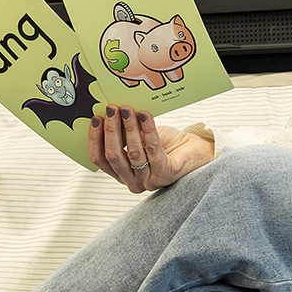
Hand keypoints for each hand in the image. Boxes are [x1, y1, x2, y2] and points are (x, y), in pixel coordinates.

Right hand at [88, 105, 213, 192]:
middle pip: (113, 156)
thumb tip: (108, 112)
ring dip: (128, 127)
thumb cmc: (167, 144)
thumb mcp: (139, 138)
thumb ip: (123, 133)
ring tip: (127, 109)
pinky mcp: (166, 174)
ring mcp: (150, 181)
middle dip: (110, 130)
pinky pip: (153, 149)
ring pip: (132, 153)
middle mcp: (133, 182)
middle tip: (111, 109)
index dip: (95, 139)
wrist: (196, 150)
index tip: (96, 118)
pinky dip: (148, 129)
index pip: (100, 160)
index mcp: (122, 174)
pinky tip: (145, 115)